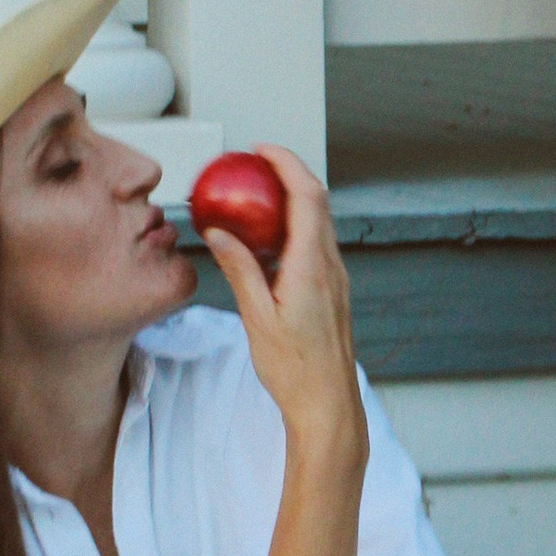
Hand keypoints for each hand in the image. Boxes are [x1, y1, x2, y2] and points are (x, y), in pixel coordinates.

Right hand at [200, 148, 361, 447]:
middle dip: (289, 173)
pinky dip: (294, 228)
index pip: (306, 196)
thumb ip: (240, 270)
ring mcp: (336, 279)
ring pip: (319, 223)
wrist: (328, 404)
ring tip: (258, 196)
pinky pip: (316, 245)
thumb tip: (220, 234)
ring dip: (292, 200)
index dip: (287, 164)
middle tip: (257, 164)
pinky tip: (268, 242)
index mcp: (313, 266)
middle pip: (317, 202)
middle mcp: (331, 267)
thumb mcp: (257, 318)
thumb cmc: (295, 370)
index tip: (262, 151)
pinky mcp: (333, 292)